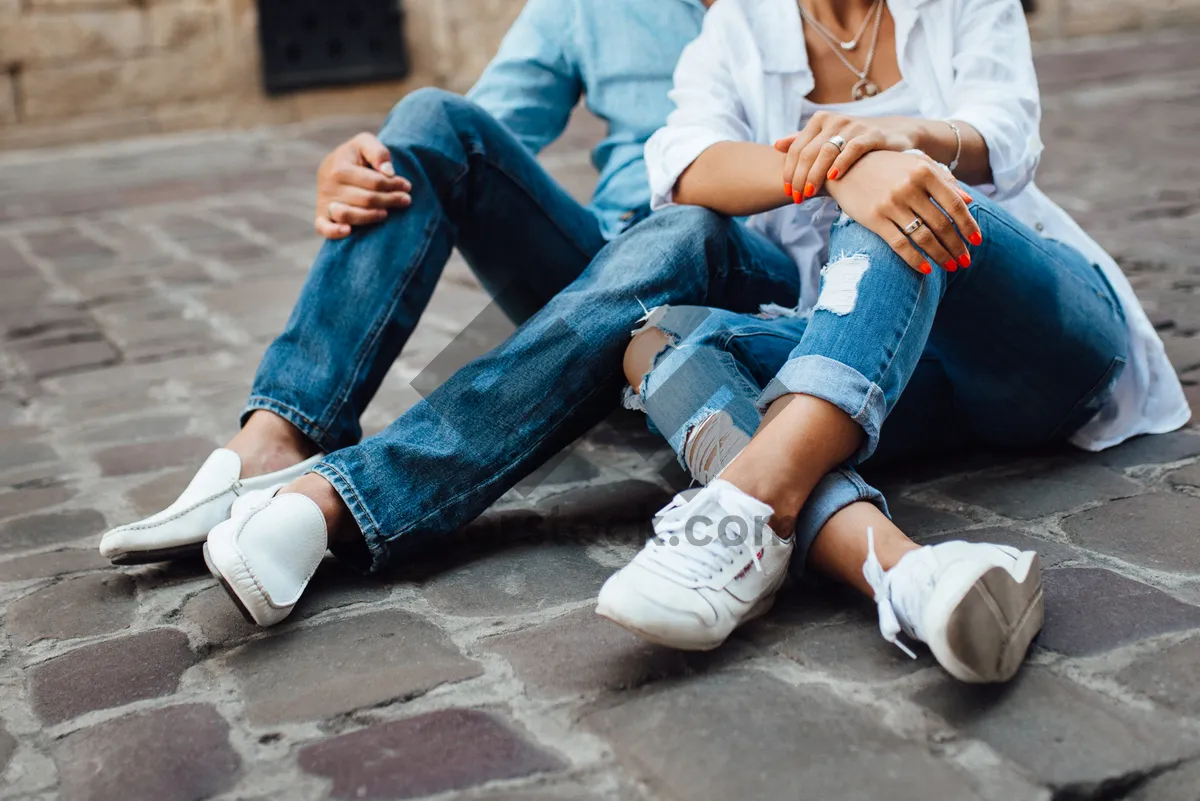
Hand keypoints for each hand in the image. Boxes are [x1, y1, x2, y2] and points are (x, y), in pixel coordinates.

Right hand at [315, 133, 412, 238]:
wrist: (335, 165)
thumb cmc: (356, 156)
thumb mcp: (366, 143)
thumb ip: (378, 152)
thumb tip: (388, 172)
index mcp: (340, 168)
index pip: (374, 182)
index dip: (394, 185)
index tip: (407, 186)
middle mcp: (329, 186)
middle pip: (366, 200)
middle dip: (390, 200)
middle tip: (406, 200)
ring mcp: (325, 202)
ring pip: (347, 215)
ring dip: (371, 216)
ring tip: (386, 213)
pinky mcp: (321, 216)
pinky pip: (324, 228)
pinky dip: (335, 231)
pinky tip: (349, 231)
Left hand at [775, 112, 920, 202]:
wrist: (894, 133)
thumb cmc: (854, 140)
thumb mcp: (827, 139)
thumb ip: (803, 141)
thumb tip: (776, 145)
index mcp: (819, 120)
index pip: (796, 149)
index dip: (789, 171)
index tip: (787, 192)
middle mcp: (834, 120)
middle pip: (808, 152)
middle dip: (799, 178)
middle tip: (797, 198)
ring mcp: (853, 126)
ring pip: (826, 152)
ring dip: (815, 175)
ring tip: (809, 193)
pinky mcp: (872, 135)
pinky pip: (852, 149)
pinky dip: (840, 164)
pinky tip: (833, 178)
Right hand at [824, 150, 979, 274]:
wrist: (845, 168)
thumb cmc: (886, 166)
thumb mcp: (915, 164)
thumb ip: (943, 179)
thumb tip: (969, 201)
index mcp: (924, 171)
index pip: (954, 204)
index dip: (968, 225)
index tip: (977, 241)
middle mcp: (909, 187)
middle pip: (941, 224)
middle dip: (956, 246)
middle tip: (965, 261)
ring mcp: (891, 204)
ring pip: (923, 237)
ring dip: (941, 255)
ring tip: (951, 266)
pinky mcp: (874, 218)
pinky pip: (900, 244)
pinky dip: (915, 259)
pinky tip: (927, 269)